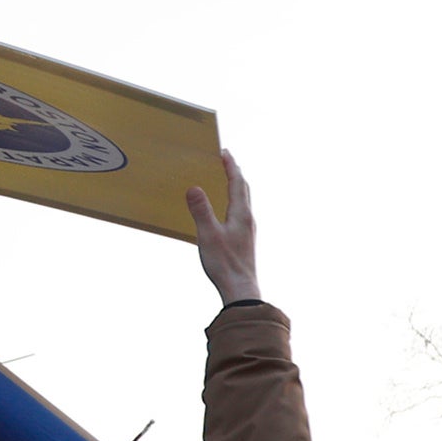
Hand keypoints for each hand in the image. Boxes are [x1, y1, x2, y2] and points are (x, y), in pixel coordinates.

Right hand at [186, 151, 259, 305]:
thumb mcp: (208, 234)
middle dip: (234, 173)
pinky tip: (225, 210)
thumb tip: (194, 188)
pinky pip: (239, 212)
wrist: (240, 287)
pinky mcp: (243, 239)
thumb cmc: (225, 263)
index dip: (230, 166)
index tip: (224, 152)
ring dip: (235, 187)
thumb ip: (201, 210)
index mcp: (241, 214)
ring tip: (225, 180)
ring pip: (243, 201)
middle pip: (243, 190)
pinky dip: (232, 202)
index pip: (237, 183)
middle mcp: (247, 219)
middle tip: (225, 161)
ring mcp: (247, 229)